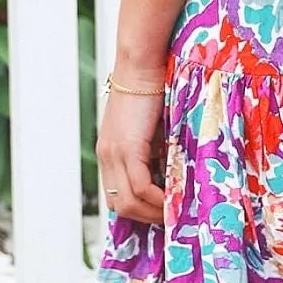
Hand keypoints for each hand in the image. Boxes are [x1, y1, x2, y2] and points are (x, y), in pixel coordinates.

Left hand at [96, 71, 165, 222]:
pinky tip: (173, 199)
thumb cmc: (151, 88)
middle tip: (172, 217)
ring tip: (176, 212)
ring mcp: (114, 154)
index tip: (162, 212)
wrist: (141, 63)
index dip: (139, 210)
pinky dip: (157, 199)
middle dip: (147, 218)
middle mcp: (106, 157)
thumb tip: (173, 171)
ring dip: (154, 213)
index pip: (117, 197)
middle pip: (120, 207)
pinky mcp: (127, 148)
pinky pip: (139, 187)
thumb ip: (155, 149)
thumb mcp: (151, 127)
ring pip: (129, 202)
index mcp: (108, 153)